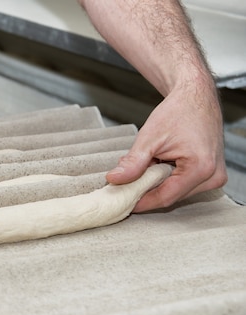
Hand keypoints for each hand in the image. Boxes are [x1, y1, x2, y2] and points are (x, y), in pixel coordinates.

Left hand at [106, 80, 226, 211]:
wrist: (196, 97)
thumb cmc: (178, 111)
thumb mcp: (149, 138)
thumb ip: (132, 163)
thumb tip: (114, 180)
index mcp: (201, 168)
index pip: (165, 197)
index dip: (141, 202)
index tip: (122, 202)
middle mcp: (213, 176)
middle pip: (171, 196)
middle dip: (147, 190)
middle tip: (126, 181)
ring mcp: (214, 176)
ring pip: (176, 192)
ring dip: (156, 183)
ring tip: (146, 163)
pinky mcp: (211, 174)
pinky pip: (183, 185)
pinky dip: (166, 178)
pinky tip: (157, 164)